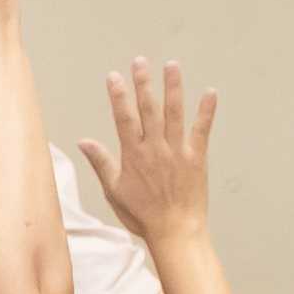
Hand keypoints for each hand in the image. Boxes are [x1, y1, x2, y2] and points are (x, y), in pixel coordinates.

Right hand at [89, 56, 216, 244]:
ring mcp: (178, 151)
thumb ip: (101, 162)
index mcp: (133, 156)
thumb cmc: (142, 215)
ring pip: (174, 113)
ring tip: (172, 65)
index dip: (118, 96)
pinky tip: (210, 92)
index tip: (114, 76)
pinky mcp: (197, 157)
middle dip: (143, 84)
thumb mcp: (114, 191)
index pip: (123, 119)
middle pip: (148, 109)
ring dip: (173, 88)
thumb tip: (84, 141)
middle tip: (140, 61)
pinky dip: (206, 111)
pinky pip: (202, 130)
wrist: (175, 232)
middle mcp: (155, 149)